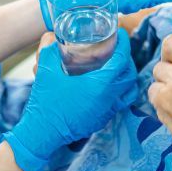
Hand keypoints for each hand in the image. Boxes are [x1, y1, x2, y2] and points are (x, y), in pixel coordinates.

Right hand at [4, 30, 136, 170]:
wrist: (41, 134)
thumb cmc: (45, 103)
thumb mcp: (45, 71)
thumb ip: (49, 50)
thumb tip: (52, 36)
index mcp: (99, 85)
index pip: (122, 61)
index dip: (125, 45)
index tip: (122, 36)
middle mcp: (108, 99)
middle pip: (130, 76)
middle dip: (128, 61)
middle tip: (118, 50)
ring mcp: (106, 112)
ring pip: (127, 92)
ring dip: (126, 78)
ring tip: (116, 68)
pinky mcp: (101, 120)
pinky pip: (118, 104)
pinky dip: (118, 92)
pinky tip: (105, 86)